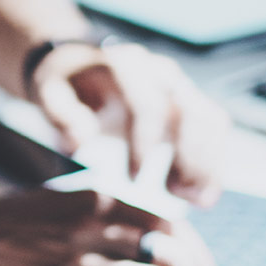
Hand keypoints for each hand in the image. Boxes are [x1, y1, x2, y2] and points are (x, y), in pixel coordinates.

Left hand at [28, 41, 228, 204]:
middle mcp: (159, 71)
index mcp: (125, 66)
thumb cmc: (64, 85)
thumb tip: (79, 147)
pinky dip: (215, 161)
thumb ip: (61, 117)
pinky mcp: (190, 99)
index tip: (132, 180)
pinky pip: (215, 127)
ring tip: (195, 201)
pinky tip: (202, 194)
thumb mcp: (50, 94)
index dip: (145, 144)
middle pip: (190, 111)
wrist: (80, 64)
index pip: (147, 105)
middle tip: (176, 195)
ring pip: (210, 120)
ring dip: (209, 163)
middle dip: (189, 156)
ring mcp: (180, 83)